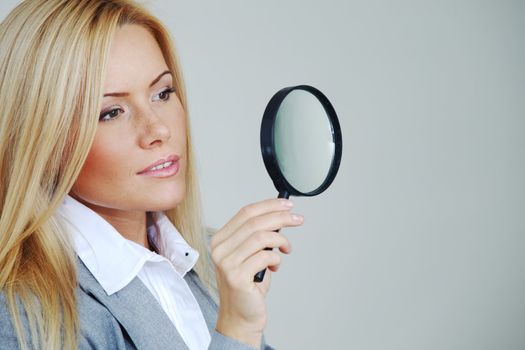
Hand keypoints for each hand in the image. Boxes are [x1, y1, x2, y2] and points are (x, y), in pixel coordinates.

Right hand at [211, 198, 303, 346]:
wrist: (241, 316)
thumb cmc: (249, 285)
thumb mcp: (252, 255)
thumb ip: (259, 236)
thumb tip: (280, 216)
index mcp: (221, 239)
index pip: (245, 212)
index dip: (269, 205)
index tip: (287, 204)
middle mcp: (219, 249)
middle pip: (255, 222)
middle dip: (281, 217)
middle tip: (297, 219)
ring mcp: (226, 263)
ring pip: (261, 237)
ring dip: (281, 240)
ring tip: (287, 248)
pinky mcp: (236, 276)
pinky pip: (264, 256)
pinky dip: (276, 258)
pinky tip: (276, 265)